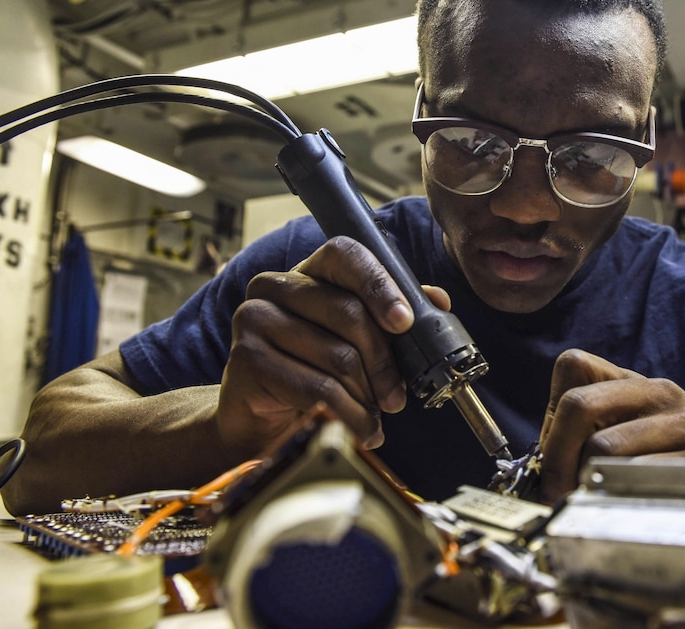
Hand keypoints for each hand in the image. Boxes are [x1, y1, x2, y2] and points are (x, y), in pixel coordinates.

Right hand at [216, 235, 450, 459]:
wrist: (258, 416)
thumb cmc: (311, 370)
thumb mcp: (355, 339)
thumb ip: (393, 316)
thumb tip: (438, 301)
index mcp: (307, 270)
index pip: (347, 255)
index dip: (380, 285)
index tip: (404, 322)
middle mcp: (275, 285)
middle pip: (350, 313)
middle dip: (384, 362)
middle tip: (398, 397)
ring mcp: (254, 318)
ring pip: (338, 356)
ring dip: (368, 396)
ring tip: (375, 416)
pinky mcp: (246, 358)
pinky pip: (317, 387)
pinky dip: (350, 414)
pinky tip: (362, 429)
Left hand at [538, 349, 684, 527]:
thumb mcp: (645, 423)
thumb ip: (598, 428)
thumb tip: (542, 459)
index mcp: (636, 382)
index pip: (572, 366)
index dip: (550, 414)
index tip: (553, 452)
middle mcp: (658, 393)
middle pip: (578, 406)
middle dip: (555, 456)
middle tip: (556, 490)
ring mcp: (682, 424)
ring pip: (604, 447)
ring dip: (585, 484)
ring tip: (591, 503)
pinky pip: (641, 479)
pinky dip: (620, 499)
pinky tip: (625, 509)